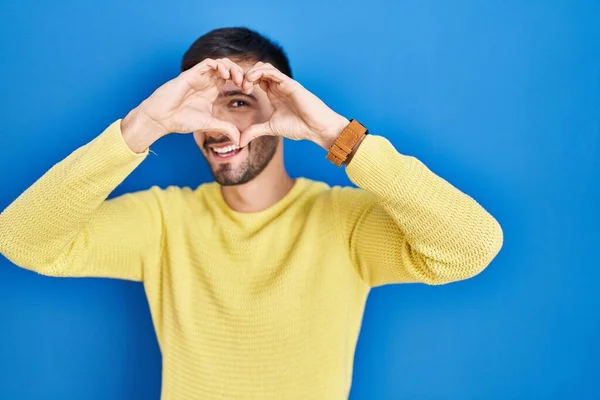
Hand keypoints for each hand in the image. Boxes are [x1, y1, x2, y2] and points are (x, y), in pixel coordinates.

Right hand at [122, 58, 244, 150]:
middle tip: (246, 84)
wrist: (162, 118)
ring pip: (219, 62)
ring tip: (237, 79)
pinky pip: (208, 63)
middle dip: (240, 72)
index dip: (242, 80)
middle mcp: (206, 81)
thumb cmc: (181, 120)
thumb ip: (225, 129)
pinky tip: (225, 74)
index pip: (230, 78)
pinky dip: (218, 65)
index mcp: (211, 90)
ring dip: (231, 67)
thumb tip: (239, 140)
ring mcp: (199, 76)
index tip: (248, 90)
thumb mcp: (209, 124)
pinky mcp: (191, 74)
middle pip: (227, 67)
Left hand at [238, 62, 349, 148]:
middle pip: (258, 70)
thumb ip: (255, 131)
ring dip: (251, 72)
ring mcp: (283, 83)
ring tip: (244, 83)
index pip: (255, 80)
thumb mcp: (271, 128)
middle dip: (245, 75)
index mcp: (273, 94)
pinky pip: (272, 71)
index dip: (244, 81)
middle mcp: (278, 86)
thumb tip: (239, 141)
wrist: (316, 128)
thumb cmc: (299, 127)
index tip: (238, 91)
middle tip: (239, 86)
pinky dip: (259, 72)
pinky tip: (251, 80)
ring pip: (264, 67)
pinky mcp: (289, 83)